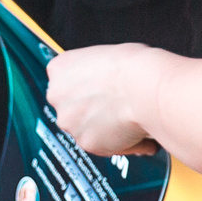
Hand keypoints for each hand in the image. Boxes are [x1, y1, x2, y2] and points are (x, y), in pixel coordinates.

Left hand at [46, 44, 173, 155]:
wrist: (145, 87)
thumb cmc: (133, 67)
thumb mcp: (104, 55)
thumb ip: (93, 73)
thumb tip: (102, 85)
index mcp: (59, 68)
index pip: (65, 80)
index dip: (85, 86)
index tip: (98, 88)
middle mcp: (57, 96)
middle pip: (71, 106)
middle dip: (90, 109)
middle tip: (114, 105)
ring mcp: (70, 122)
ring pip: (85, 128)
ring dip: (102, 127)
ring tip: (128, 117)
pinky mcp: (86, 143)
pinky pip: (103, 145)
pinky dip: (119, 142)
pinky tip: (134, 131)